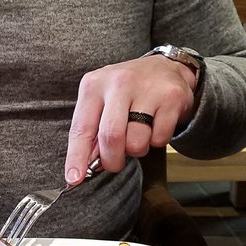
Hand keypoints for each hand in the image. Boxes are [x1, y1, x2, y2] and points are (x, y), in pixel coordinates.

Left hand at [64, 55, 199, 183]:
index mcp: (94, 85)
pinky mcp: (171, 98)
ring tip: (138, 135)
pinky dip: (156, 141)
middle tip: (114, 163)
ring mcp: (147, 89)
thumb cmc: (127, 90)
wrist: (166, 67)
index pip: (82, 128)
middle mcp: (118, 83)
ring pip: (137, 142)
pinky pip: (160, 139)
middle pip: (111, 138)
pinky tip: (155, 125)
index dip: (77, 157)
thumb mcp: (102, 100)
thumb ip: (92, 131)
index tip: (74, 178)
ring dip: (137, 150)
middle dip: (112, 160)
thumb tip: (84, 167)